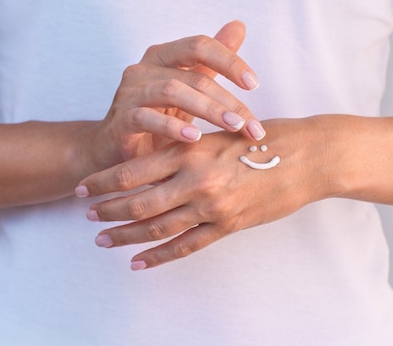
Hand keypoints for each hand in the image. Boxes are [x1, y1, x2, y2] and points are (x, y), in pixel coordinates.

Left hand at [76, 118, 331, 269]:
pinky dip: (159, 256)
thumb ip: (187, 145)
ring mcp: (211, 207)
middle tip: (86, 216)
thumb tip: (153, 152)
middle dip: (107, 210)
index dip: (104, 182)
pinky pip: (186, 246)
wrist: (308, 157)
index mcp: (191, 150)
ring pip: (157, 228)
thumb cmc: (265, 137)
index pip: (134, 170)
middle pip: (139, 202)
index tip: (84, 188)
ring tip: (102, 240)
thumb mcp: (219, 130)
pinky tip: (138, 262)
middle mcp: (196, 180)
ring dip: (126, 236)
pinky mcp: (227, 226)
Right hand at [88, 21, 265, 169]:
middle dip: (228, 100)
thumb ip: (211, 61)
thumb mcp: (187, 88)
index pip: (199, 46)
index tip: (254, 84)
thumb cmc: (156, 117)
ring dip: (208, 110)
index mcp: (162, 56)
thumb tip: (239, 25)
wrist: (115, 150)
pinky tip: (194, 138)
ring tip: (233, 127)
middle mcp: (144, 68)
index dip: (229, 61)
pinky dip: (172, 127)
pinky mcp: (120, 119)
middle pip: (193, 75)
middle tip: (252, 125)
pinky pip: (146, 117)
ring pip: (173, 92)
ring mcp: (129, 93)